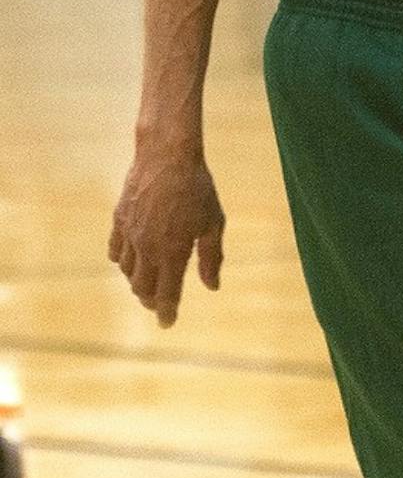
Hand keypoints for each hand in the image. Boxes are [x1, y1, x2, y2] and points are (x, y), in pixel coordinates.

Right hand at [108, 152, 224, 326]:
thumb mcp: (213, 222)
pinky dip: (121, 260)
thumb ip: (211, 257)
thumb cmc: (197, 187)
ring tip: (148, 282)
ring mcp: (130, 234)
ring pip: (127, 271)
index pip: (167, 294)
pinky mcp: (119, 219)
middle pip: (142, 288)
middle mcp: (147, 248)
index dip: (167, 312)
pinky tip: (129, 260)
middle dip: (151, 300)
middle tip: (159, 303)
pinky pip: (115, 250)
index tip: (168, 323)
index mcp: (172, 253)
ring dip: (137, 282)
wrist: (167, 154)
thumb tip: (212, 286)